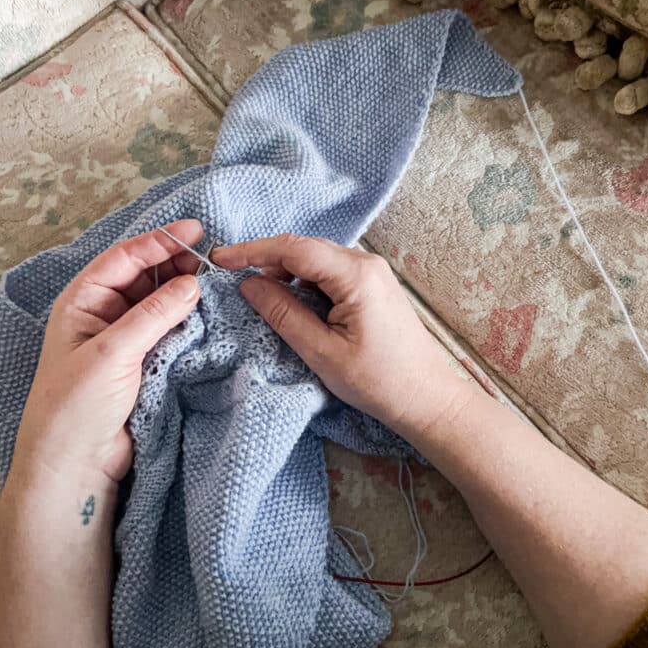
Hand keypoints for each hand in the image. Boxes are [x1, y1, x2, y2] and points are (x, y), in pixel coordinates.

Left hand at [0, 221, 204, 647]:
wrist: (76, 463)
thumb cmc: (77, 404)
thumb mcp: (113, 352)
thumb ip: (154, 314)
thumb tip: (193, 284)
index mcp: (83, 301)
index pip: (125, 258)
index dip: (160, 241)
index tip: (197, 231)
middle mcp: (104, 314)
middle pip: (145, 276)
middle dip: (177, 264)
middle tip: (213, 261)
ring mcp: (126, 339)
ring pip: (161, 303)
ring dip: (185, 292)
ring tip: (217, 285)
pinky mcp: (145, 363)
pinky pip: (171, 331)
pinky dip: (189, 321)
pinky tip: (210, 315)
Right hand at [213, 234, 459, 438]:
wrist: (427, 398)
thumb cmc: (378, 381)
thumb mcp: (321, 352)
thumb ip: (283, 314)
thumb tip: (249, 284)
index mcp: (356, 275)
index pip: (294, 248)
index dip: (252, 250)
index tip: (220, 259)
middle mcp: (367, 264)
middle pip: (305, 248)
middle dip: (268, 261)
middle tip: (236, 280)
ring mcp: (373, 273)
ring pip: (317, 259)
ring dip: (287, 272)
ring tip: (265, 298)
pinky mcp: (374, 286)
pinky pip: (331, 272)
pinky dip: (306, 282)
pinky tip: (295, 303)